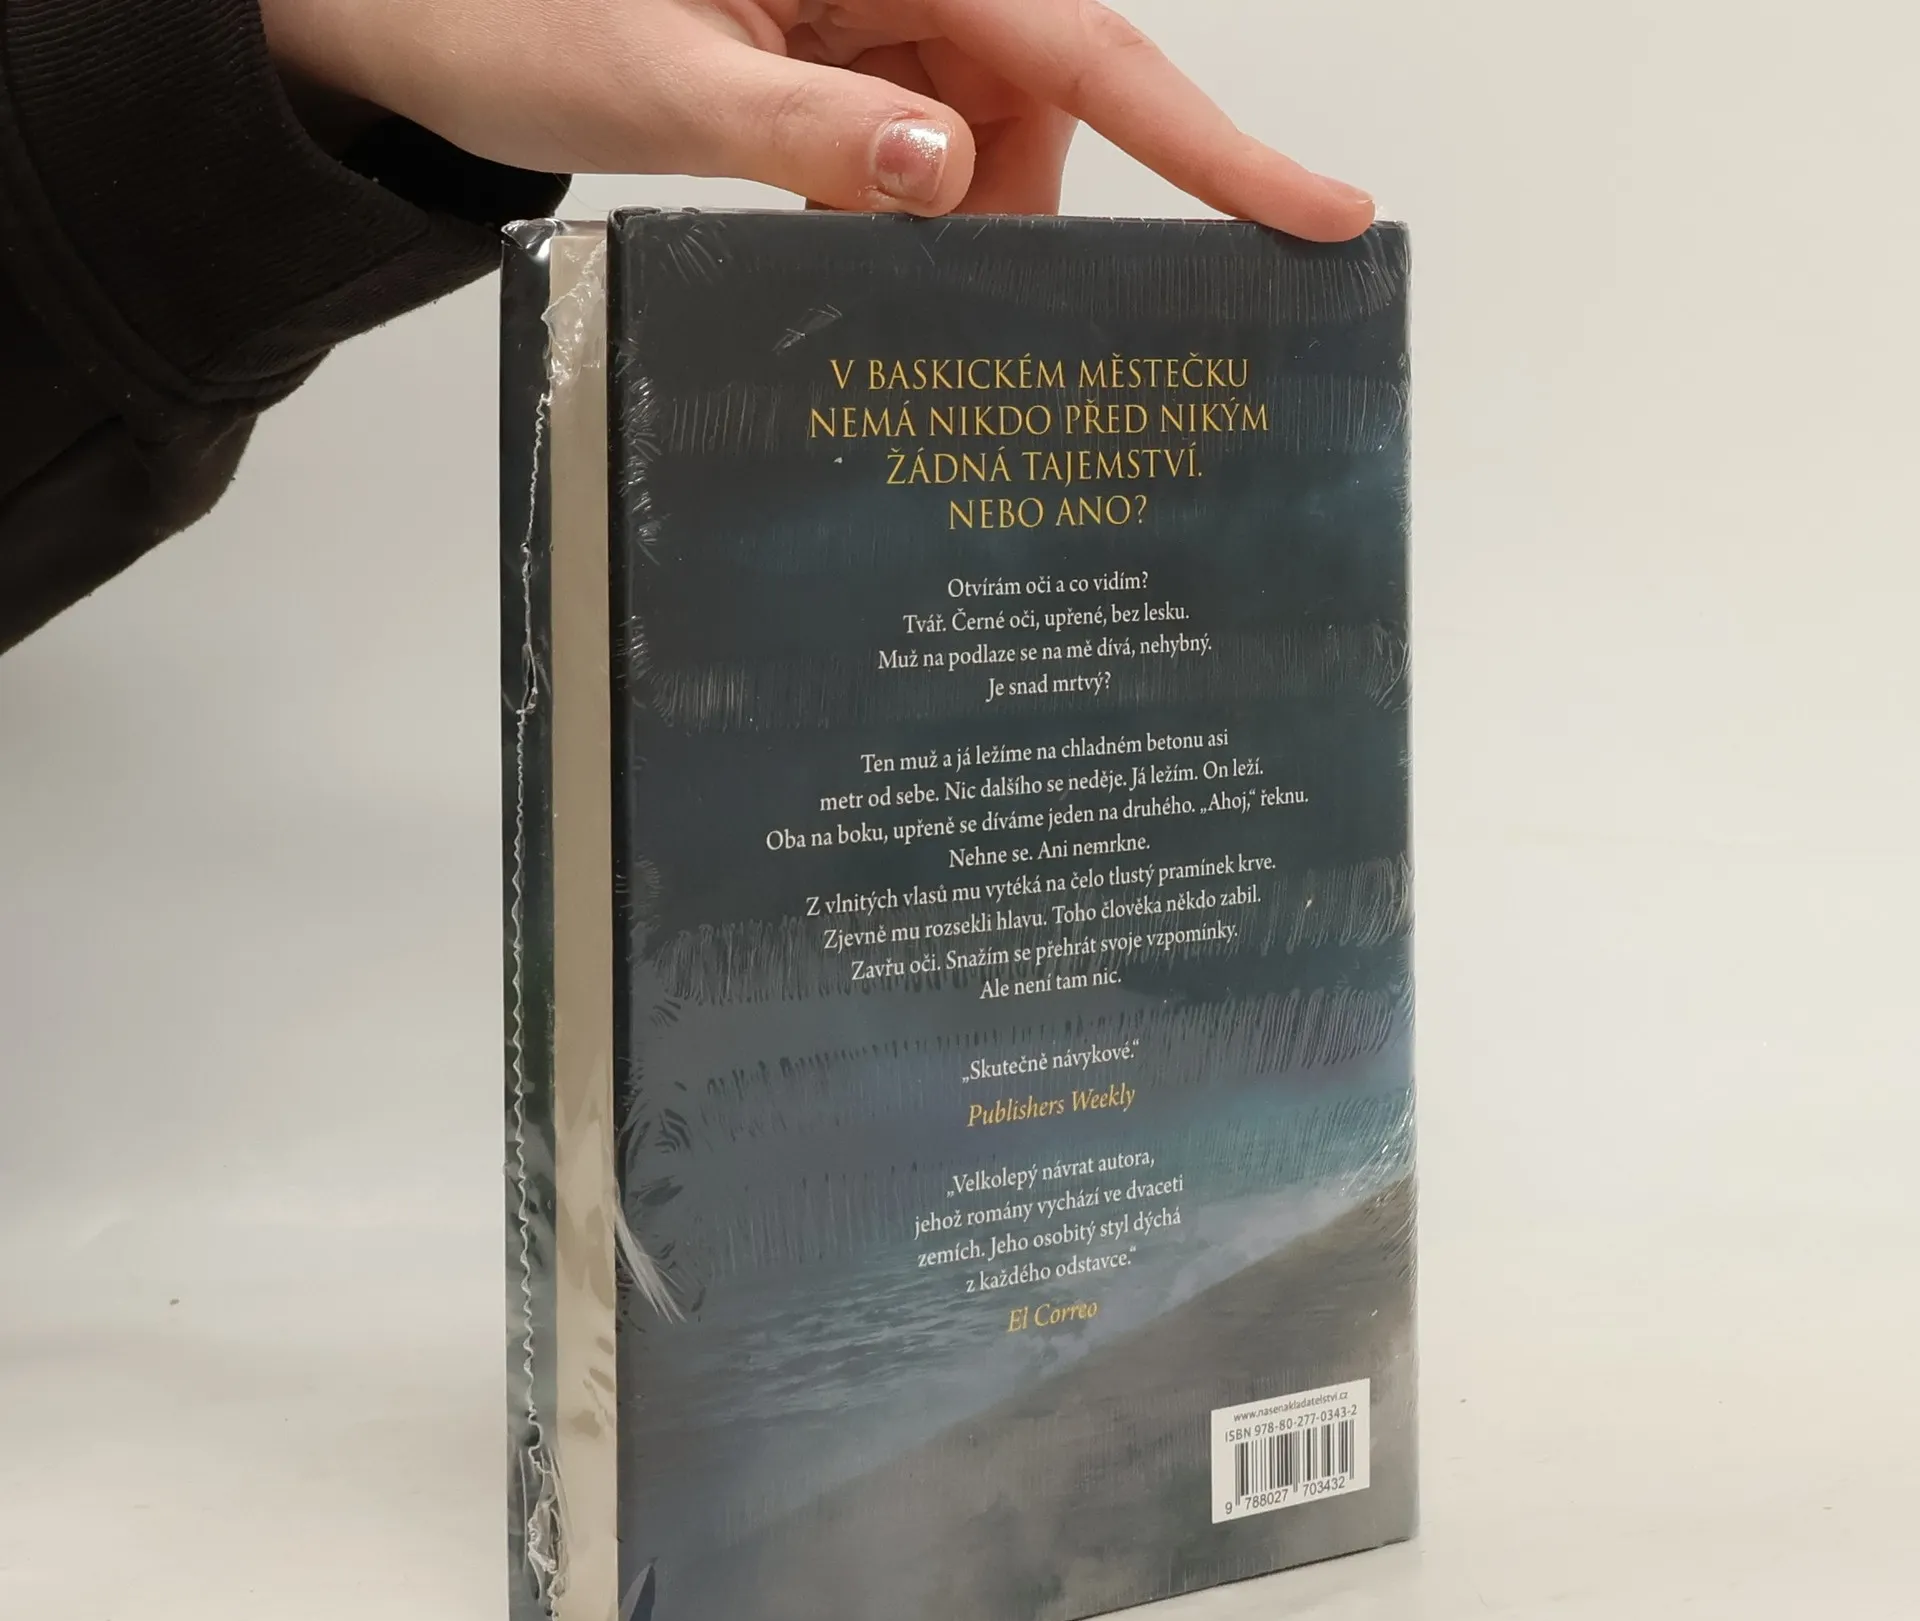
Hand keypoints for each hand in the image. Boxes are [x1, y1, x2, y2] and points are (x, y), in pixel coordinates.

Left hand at [261, 0, 1373, 240]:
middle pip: (1047, 108)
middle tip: (963, 312)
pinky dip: (896, 216)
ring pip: (988, 147)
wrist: (425, 12)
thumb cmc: (517, 13)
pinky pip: (923, 150)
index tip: (1323, 213)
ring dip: (945, 232)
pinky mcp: (847, 61)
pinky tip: (834, 240)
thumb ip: (804, 128)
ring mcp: (879, 19)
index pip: (1087, 47)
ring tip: (830, 248)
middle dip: (1015, 222)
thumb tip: (945, 177)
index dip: (1215, 139)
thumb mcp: (660, 79)